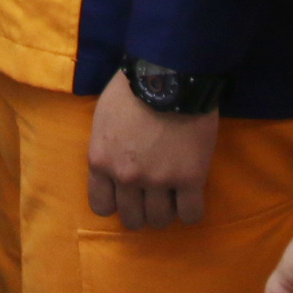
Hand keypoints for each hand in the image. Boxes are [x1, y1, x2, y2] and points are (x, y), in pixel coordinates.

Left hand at [87, 68, 217, 229]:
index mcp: (100, 161)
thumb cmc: (133, 87)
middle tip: (153, 196)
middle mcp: (126, 176)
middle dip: (142, 211)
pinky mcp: (190, 178)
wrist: (170, 72)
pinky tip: (191, 196)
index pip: (101, 206)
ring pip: (160, 220)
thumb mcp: (103, 117)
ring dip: (167, 210)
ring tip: (173, 194)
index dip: (116, 203)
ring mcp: (158, 180)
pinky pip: (191, 214)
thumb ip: (105, 147)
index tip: (127, 194)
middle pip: (132, 219)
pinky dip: (191, 211)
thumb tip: (112, 165)